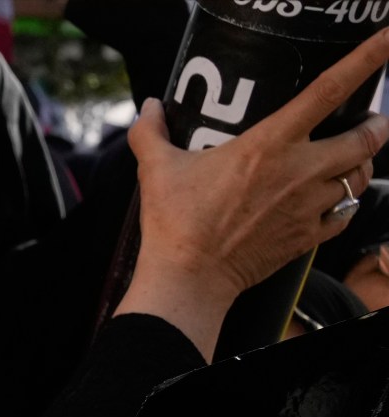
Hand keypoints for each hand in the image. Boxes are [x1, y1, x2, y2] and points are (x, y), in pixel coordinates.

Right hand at [121, 28, 388, 357]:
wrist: (189, 278)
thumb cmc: (175, 223)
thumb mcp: (157, 170)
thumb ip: (152, 133)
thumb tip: (148, 108)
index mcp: (269, 144)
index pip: (329, 91)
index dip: (365, 60)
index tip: (387, 40)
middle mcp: (301, 170)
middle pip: (368, 137)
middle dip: (376, 125)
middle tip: (368, 121)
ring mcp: (309, 205)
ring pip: (361, 176)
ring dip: (360, 165)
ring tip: (348, 162)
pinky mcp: (309, 236)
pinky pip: (346, 214)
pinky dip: (344, 205)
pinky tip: (332, 202)